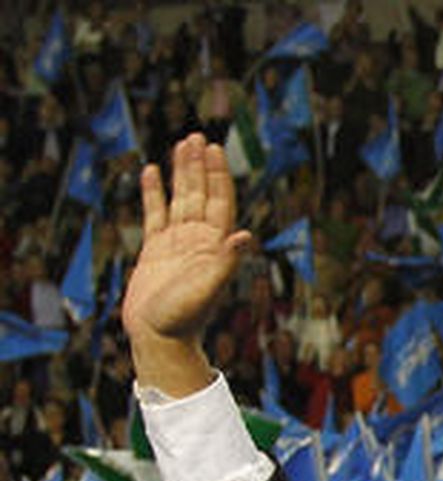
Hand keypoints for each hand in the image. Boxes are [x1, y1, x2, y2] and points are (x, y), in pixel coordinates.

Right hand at [122, 133, 253, 396]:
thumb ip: (226, 262)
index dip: (218, 175)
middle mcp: (199, 240)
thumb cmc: (185, 318)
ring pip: (179, 198)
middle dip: (200, 166)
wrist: (159, 337)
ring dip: (181, 172)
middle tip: (198, 136)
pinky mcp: (155, 249)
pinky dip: (154, 192)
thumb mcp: (208, 289)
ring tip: (182, 144)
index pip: (219, 202)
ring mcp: (176, 242)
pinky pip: (154, 213)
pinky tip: (151, 171)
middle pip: (200, 193)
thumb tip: (245, 236)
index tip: (215, 149)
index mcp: (214, 246)